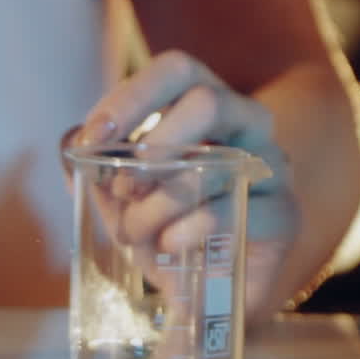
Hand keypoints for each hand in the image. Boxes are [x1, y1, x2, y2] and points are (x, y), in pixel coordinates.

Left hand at [66, 49, 297, 317]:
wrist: (211, 289)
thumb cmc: (169, 226)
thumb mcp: (125, 197)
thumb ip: (102, 170)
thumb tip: (75, 149)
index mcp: (208, 103)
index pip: (177, 69)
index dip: (132, 96)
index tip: (94, 137)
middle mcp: (248, 123)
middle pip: (207, 100)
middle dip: (156, 144)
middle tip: (126, 186)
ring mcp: (272, 166)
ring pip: (217, 161)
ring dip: (162, 201)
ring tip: (135, 232)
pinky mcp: (284, 213)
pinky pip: (233, 209)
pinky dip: (189, 228)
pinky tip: (169, 244)